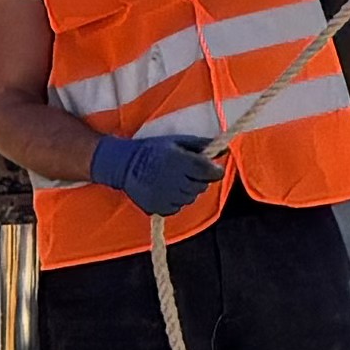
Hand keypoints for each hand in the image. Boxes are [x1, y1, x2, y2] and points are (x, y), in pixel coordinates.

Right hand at [89, 127, 221, 218]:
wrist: (125, 164)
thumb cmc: (154, 149)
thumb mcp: (178, 141)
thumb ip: (202, 145)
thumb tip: (224, 150)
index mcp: (182, 162)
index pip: (210, 173)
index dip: (214, 171)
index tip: (212, 169)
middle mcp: (176, 181)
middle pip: (201, 187)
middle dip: (199, 180)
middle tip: (188, 172)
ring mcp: (166, 196)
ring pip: (190, 198)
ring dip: (188, 191)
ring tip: (175, 180)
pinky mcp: (158, 207)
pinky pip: (176, 207)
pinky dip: (175, 200)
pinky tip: (166, 189)